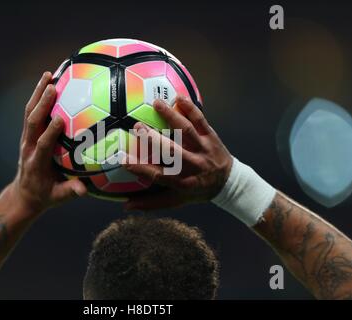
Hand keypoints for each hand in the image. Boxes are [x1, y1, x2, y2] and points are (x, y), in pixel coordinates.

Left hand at [9, 72, 86, 214]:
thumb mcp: (57, 197)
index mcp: (36, 163)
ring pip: (29, 113)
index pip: (42, 145)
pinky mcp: (27, 135)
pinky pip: (31, 113)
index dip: (50, 132)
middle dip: (41, 104)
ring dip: (37, 94)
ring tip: (48, 76)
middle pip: (32, 123)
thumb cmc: (45, 195)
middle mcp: (28, 147)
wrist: (24, 195)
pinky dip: (38, 97)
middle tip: (53, 87)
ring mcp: (26, 139)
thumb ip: (70, 191)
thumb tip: (83, 190)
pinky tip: (48, 83)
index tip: (60, 119)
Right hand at [124, 95, 231, 210]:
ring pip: (186, 131)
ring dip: (171, 117)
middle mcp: (192, 165)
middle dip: (154, 138)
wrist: (229, 183)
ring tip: (156, 103)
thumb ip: (151, 203)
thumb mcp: (176, 201)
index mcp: (182, 182)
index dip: (140, 168)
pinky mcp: (211, 137)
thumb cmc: (197, 191)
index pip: (157, 176)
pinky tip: (179, 98)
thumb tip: (125, 206)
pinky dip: (191, 109)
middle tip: (137, 126)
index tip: (122, 159)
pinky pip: (201, 121)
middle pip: (172, 151)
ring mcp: (202, 149)